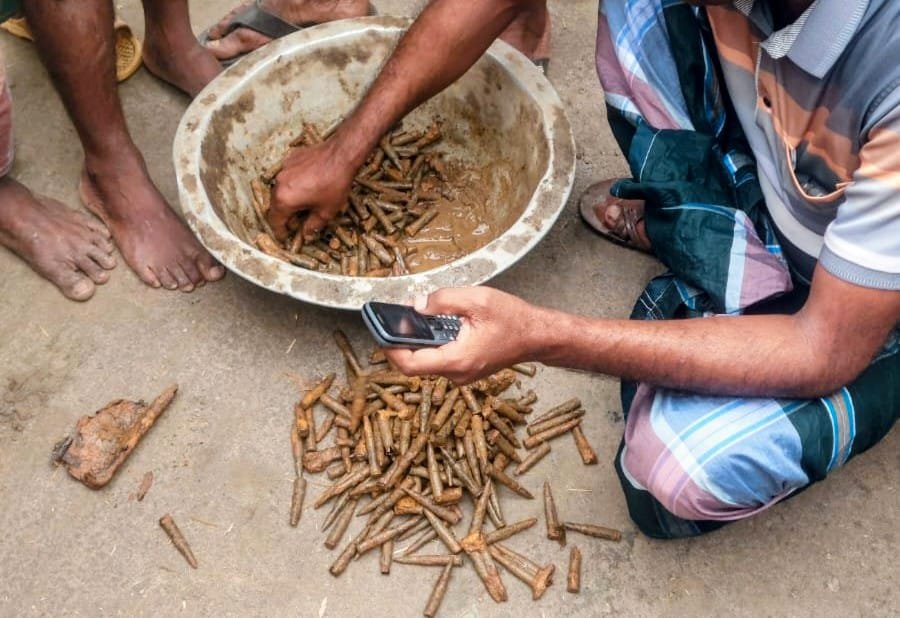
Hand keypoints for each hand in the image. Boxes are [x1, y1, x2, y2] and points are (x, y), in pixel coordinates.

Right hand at [268, 140, 355, 239]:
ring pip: (282, 190)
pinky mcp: (290, 160)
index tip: (285, 238)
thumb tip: (306, 234)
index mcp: (284, 200)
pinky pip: (288, 177)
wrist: (341, 155)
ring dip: (290, 199)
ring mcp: (283, 169)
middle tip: (297, 223)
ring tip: (305, 204)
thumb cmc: (334, 184)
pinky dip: (295, 184)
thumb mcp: (326, 212)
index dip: (280, 232)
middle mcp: (279, 184)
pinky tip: (309, 186)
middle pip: (276, 205)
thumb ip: (312, 226)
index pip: (276, 221)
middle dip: (285, 216)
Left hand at [385, 287, 541, 383]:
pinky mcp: (466, 368)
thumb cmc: (514, 319)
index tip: (380, 333)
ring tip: (416, 316)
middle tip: (395, 318)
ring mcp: (462, 374)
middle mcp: (458, 373)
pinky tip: (437, 324)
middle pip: (416, 363)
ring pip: (428, 360)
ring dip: (420, 339)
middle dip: (403, 341)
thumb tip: (417, 305)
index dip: (390, 350)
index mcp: (458, 359)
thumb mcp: (477, 299)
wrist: (538, 336)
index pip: (410, 365)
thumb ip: (443, 300)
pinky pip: (441, 358)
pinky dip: (433, 342)